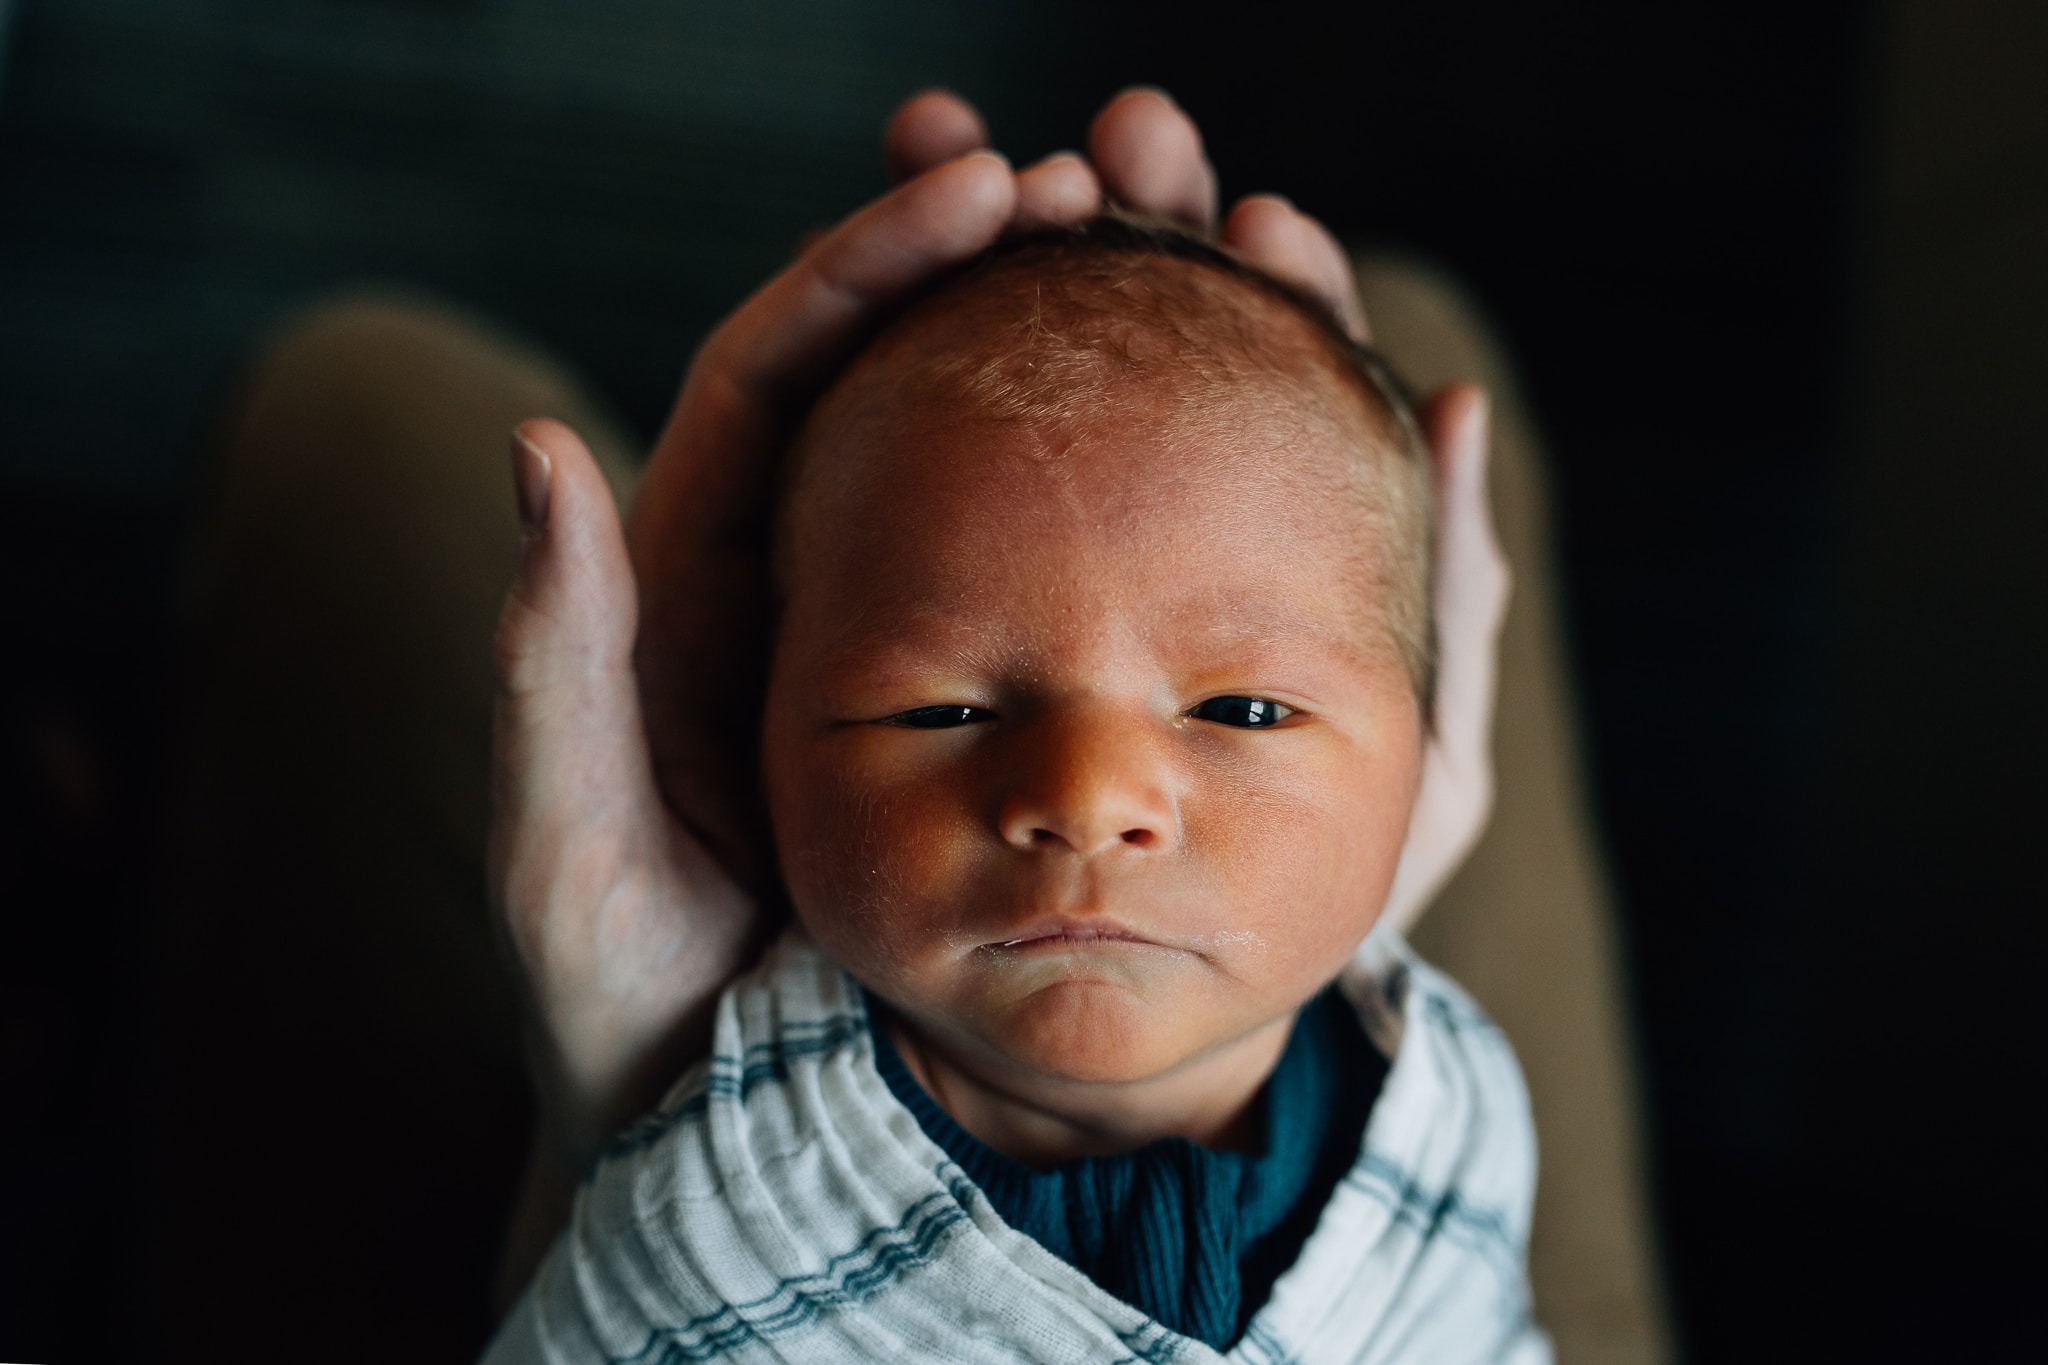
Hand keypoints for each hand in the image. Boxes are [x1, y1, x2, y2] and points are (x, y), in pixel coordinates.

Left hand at [491, 89, 1507, 1177]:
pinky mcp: (997, 719)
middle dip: (1002, 262)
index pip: (781, 370)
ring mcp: (915, 645)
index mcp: (701, 584)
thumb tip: (534, 446)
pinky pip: (1075, 577)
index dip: (877, 264)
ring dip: (1087, 350)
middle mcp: (810, 584)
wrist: (729, 1144)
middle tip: (1123, 173)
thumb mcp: (570, 846)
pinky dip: (1147, 495)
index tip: (990, 191)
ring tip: (1213, 256)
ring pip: (1003, 458)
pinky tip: (1241, 439)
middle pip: (902, 374)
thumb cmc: (627, 1010)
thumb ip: (554, 666)